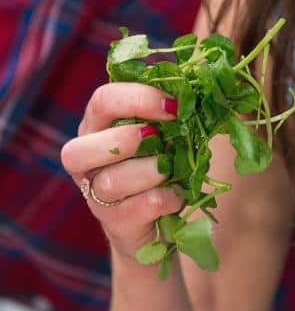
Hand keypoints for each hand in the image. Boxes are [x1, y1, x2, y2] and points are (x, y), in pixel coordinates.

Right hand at [60, 82, 183, 259]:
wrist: (158, 218)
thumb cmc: (160, 159)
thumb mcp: (163, 130)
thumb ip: (171, 109)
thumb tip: (199, 87)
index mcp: (97, 126)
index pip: (103, 101)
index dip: (138, 99)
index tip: (174, 106)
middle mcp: (86, 161)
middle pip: (79, 149)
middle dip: (125, 140)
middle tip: (158, 137)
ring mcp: (95, 196)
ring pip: (112, 182)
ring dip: (152, 171)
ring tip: (171, 169)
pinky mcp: (115, 223)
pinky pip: (139, 208)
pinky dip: (166, 198)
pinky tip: (176, 194)